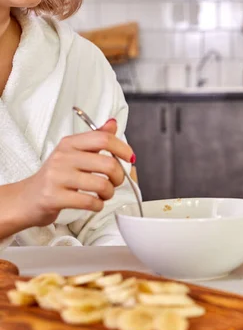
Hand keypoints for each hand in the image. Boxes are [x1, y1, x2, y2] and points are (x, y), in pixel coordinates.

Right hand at [13, 119, 134, 228]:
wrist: (26, 198)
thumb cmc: (56, 176)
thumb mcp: (73, 153)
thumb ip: (95, 139)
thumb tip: (113, 123)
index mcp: (70, 143)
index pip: (103, 139)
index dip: (122, 149)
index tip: (130, 158)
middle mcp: (63, 157)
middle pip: (108, 163)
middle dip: (119, 176)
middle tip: (116, 182)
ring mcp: (57, 177)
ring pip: (101, 184)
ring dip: (109, 193)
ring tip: (104, 194)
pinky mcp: (53, 197)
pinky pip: (89, 202)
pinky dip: (98, 205)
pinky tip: (94, 203)